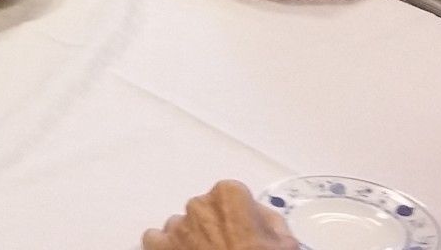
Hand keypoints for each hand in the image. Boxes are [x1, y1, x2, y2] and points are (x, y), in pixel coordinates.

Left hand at [143, 180, 296, 249]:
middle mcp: (199, 205)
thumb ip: (272, 222)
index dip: (242, 216)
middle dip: (215, 226)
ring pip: (181, 225)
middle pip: (206, 210)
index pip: (235, 196)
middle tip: (229, 246)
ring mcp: (178, 226)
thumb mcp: (285, 242)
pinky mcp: (159, 246)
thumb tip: (267, 223)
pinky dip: (165, 246)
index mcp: (229, 195)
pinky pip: (156, 239)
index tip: (249, 231)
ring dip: (192, 237)